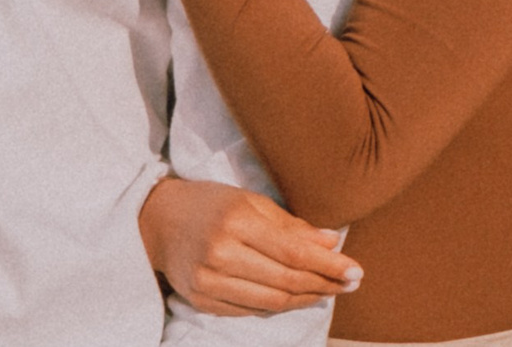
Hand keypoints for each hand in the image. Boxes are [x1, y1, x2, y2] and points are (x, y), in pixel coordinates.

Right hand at [139, 176, 359, 315]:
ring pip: (271, 302)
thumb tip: (331, 244)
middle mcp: (219, 254)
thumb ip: (290, 225)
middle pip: (284, 281)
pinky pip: (250, 311)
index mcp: (234, 222)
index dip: (328, 265)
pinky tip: (296, 297)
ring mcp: (208, 282)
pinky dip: (277, 306)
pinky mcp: (201, 301)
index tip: (355, 271)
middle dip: (324, 284)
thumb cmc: (209, 204)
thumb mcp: (248, 201)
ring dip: (306, 299)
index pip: (292, 251)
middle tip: (351, 283)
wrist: (156, 221)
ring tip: (328, 291)